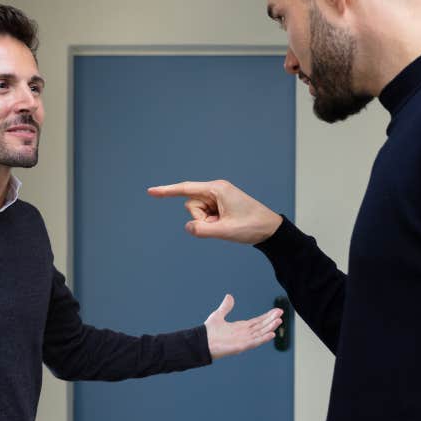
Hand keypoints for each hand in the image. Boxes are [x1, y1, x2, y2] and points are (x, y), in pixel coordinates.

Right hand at [147, 180, 282, 244]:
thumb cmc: (251, 226)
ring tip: (226, 224)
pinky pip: (206, 215)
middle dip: (201, 219)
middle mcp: (215, 190)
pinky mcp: (219, 204)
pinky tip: (227, 224)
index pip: (185, 190)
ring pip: (198, 212)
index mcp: (217, 189)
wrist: (269, 229)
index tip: (150, 191)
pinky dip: (212, 223)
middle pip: (191, 205)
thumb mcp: (226, 231)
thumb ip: (202, 230)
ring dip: (208, 222)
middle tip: (221, 224)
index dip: (166, 191)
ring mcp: (217, 197)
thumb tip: (188, 227)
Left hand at [204, 294, 283, 358]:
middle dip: (271, 320)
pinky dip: (263, 338)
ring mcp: (243, 340)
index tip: (277, 311)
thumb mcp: (218, 315)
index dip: (267, 316)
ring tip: (279, 321)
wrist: (201, 342)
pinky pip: (254, 342)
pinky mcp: (241, 347)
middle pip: (262, 326)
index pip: (258, 321)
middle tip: (281, 314)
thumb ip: (226, 307)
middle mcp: (244, 334)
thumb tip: (229, 296)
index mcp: (241, 327)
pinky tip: (271, 334)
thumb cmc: (209, 332)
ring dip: (270, 328)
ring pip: (260, 333)